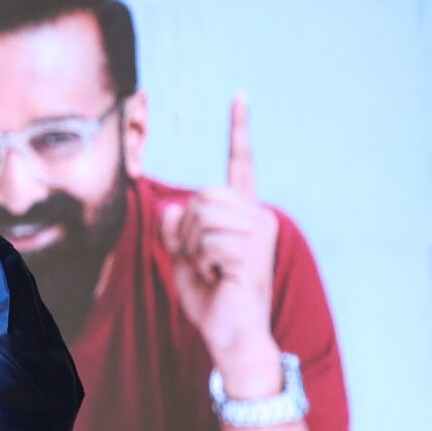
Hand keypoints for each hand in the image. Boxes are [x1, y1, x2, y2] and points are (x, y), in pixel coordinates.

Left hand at [158, 94, 281, 387]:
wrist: (232, 334)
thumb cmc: (211, 298)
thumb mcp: (181, 256)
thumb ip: (173, 227)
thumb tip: (171, 206)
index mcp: (243, 212)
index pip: (240, 164)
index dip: (238, 130)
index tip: (240, 96)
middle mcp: (258, 214)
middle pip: (202, 193)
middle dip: (186, 228)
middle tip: (201, 258)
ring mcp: (260, 230)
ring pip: (202, 215)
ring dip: (194, 246)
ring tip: (212, 269)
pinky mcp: (255, 248)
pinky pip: (207, 240)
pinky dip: (201, 261)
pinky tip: (219, 277)